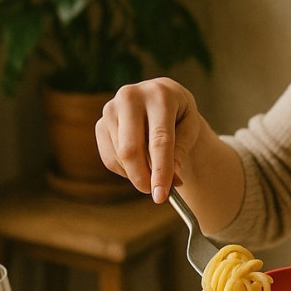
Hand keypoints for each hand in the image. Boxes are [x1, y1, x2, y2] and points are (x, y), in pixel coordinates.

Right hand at [96, 78, 201, 202]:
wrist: (160, 98)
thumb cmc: (179, 116)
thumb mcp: (190, 128)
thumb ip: (181, 150)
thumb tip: (170, 176)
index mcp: (159, 95)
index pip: (159, 140)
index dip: (160, 171)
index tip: (161, 195)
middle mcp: (130, 97)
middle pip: (131, 149)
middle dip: (143, 178)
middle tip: (156, 195)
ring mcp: (111, 109)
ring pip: (120, 157)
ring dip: (138, 174)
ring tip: (156, 171)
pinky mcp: (100, 124)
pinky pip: (110, 159)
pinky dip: (126, 170)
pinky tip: (140, 163)